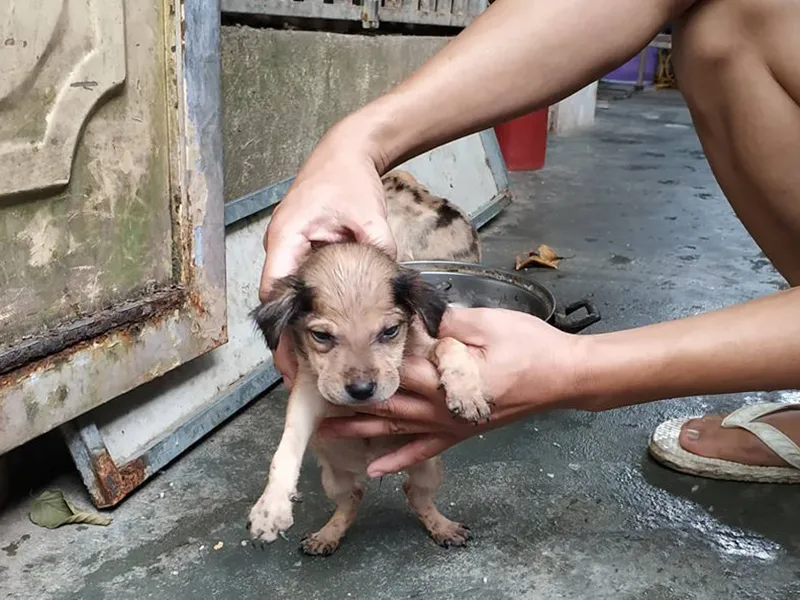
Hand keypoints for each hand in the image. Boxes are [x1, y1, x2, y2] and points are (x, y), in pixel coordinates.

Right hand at [259, 117, 397, 384]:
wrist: (346, 151)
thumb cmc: (351, 179)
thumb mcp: (368, 215)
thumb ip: (378, 249)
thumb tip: (393, 283)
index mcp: (288, 237)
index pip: (273, 292)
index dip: (278, 331)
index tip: (287, 362)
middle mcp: (281, 245)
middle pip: (274, 302)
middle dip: (284, 340)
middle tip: (295, 378)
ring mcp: (288, 248)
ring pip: (284, 298)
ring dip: (292, 328)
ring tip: (304, 367)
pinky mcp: (299, 249)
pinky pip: (298, 287)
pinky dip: (304, 310)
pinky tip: (317, 333)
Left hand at [317, 306, 586, 475]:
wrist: (564, 377)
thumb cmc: (530, 346)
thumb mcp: (488, 324)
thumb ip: (447, 324)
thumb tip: (414, 319)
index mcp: (444, 377)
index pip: (395, 371)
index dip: (364, 366)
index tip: (331, 362)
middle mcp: (441, 407)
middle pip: (386, 404)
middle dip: (350, 403)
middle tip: (313, 402)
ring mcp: (450, 425)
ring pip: (396, 429)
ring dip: (361, 430)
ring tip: (327, 433)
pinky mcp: (461, 433)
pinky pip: (424, 450)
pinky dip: (399, 460)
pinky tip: (375, 470)